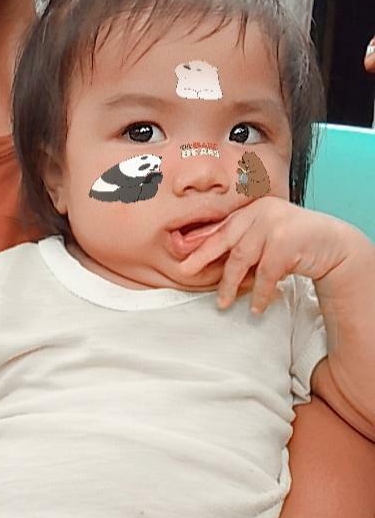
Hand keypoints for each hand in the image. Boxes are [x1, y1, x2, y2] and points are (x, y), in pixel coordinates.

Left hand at [180, 197, 350, 313]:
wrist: (334, 245)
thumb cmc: (295, 243)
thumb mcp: (266, 238)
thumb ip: (242, 242)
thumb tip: (204, 257)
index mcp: (253, 209)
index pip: (222, 227)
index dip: (201, 242)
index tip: (182, 255)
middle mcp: (261, 212)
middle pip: (225, 238)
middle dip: (202, 257)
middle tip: (185, 271)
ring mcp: (274, 225)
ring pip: (241, 259)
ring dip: (230, 284)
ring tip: (222, 303)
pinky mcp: (286, 243)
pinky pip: (265, 274)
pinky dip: (260, 294)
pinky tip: (256, 308)